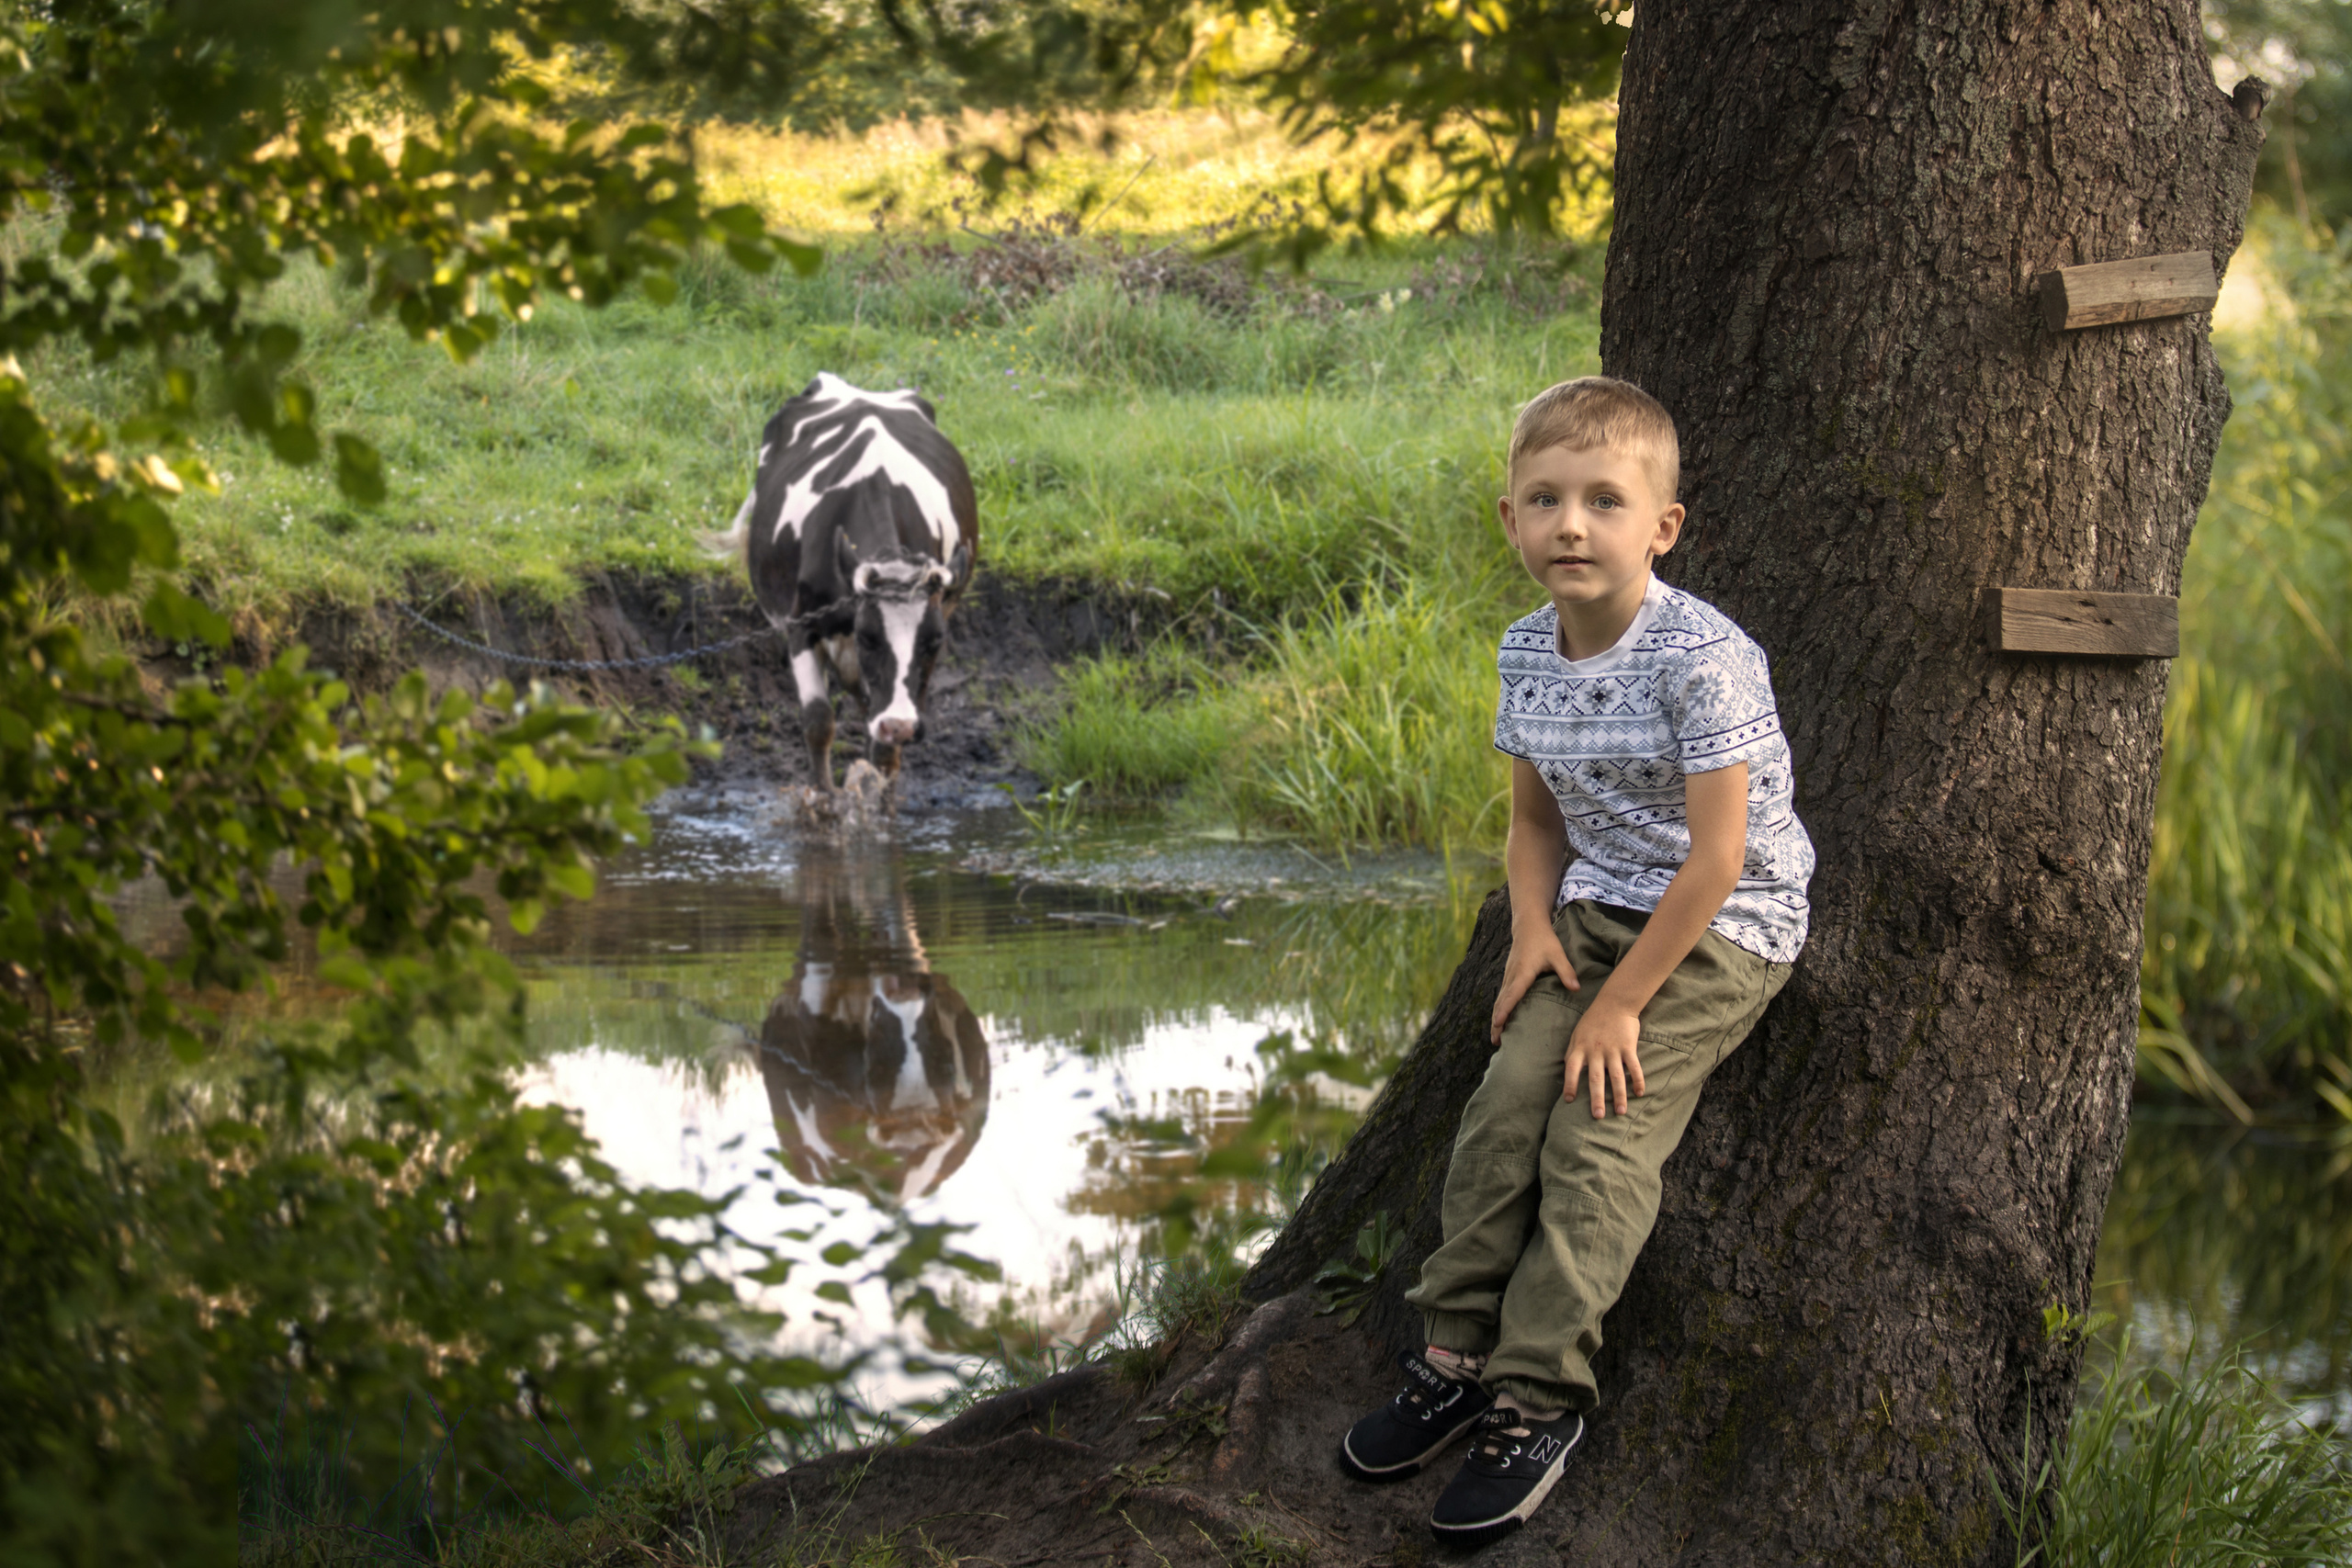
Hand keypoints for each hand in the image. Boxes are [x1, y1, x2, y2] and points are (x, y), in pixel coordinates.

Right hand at [1491, 925, 1579, 1042]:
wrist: (1528, 925)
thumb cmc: (1544, 940)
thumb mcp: (1557, 954)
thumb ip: (1566, 972)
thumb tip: (1576, 988)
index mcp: (1522, 973)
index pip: (1512, 995)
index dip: (1505, 1010)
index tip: (1498, 1024)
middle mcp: (1512, 976)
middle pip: (1501, 1003)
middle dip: (1497, 1022)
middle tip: (1495, 1041)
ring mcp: (1508, 976)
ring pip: (1499, 1000)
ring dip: (1496, 1018)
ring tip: (1496, 1037)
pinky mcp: (1509, 976)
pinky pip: (1502, 996)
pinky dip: (1499, 1009)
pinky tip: (1501, 1019)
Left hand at [1563, 1001, 1644, 1117]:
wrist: (1614, 1003)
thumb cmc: (1593, 1021)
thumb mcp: (1576, 1035)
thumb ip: (1572, 1053)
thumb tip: (1567, 1071)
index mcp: (1580, 1048)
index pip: (1572, 1069)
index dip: (1570, 1084)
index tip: (1569, 1100)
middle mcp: (1596, 1051)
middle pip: (1596, 1079)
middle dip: (1597, 1099)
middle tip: (1598, 1116)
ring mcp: (1613, 1049)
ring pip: (1616, 1077)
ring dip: (1619, 1096)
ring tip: (1620, 1112)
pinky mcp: (1628, 1047)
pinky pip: (1634, 1067)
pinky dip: (1637, 1081)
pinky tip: (1639, 1094)